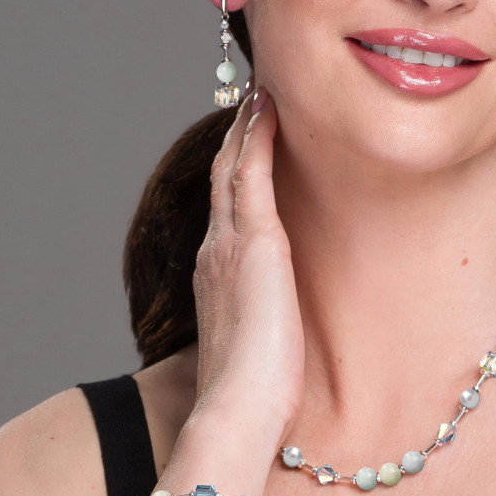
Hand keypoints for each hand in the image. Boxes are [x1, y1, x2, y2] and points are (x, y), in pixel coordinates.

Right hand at [191, 89, 304, 430]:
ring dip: (247, 125)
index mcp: (217, 270)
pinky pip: (252, 172)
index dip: (235, 167)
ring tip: (261, 90)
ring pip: (234, 165)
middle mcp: (216, 248)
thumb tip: (278, 317)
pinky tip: (268, 109)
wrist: (240, 405)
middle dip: (238, 135)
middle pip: (224, 175)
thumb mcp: (258, 340)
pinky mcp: (254, 240)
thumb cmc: (254, 388)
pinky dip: (258, 137)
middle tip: (252, 96)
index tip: (249, 139)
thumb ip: (263, 315)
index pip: (227, 205)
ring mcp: (230, 241)